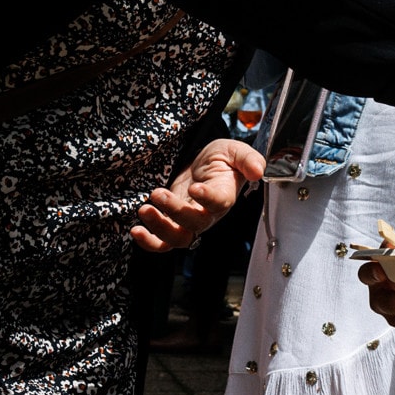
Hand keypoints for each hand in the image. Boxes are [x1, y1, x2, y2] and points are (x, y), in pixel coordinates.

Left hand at [130, 138, 263, 252]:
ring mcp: (189, 222)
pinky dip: (149, 242)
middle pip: (195, 224)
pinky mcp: (173, 223)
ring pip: (178, 238)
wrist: (205, 166)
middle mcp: (208, 214)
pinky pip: (163, 243)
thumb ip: (249, 159)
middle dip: (175, 211)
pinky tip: (136, 230)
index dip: (207, 199)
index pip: (219, 202)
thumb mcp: (235, 151)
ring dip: (159, 227)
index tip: (195, 188)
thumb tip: (258, 171)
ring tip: (144, 210)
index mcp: (224, 195)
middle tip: (157, 193)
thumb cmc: (222, 159)